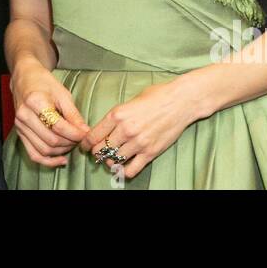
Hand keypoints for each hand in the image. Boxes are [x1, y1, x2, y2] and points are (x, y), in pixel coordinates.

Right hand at [10, 59, 88, 167]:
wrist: (24, 78)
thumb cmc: (44, 82)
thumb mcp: (62, 93)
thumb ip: (73, 114)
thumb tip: (85, 131)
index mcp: (35, 102)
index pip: (58, 126)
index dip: (75, 134)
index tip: (86, 134)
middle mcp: (24, 116)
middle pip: (51, 140)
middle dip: (70, 143)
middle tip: (80, 138)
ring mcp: (20, 126)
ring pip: (44, 150)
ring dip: (61, 151)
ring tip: (72, 144)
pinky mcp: (19, 133)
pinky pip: (33, 154)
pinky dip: (48, 161)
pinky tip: (61, 159)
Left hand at [81, 78, 205, 179]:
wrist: (181, 101)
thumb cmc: (157, 96)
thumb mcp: (131, 100)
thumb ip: (118, 115)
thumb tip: (107, 127)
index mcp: (117, 114)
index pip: (93, 136)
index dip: (86, 144)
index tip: (85, 146)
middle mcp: (125, 130)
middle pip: (101, 150)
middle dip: (97, 153)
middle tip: (98, 153)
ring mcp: (138, 142)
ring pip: (114, 160)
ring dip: (110, 161)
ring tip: (112, 159)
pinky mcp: (150, 152)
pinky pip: (131, 170)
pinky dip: (124, 171)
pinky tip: (125, 166)